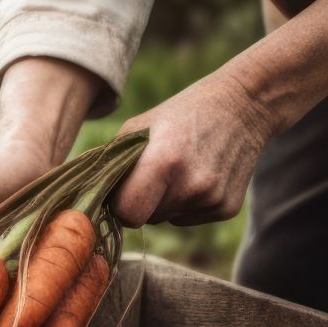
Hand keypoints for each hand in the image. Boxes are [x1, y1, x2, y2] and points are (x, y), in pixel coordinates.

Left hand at [111, 0, 327, 226]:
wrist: (243, 106)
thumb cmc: (180, 114)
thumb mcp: (139, 128)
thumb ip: (112, 164)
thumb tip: (84, 198)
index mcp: (165, 161)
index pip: (128, 214)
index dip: (121, 204)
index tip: (122, 189)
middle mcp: (191, 185)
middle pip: (146, 219)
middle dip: (141, 202)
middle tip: (153, 172)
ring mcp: (212, 200)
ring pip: (166, 220)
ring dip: (164, 202)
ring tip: (179, 168)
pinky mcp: (227, 209)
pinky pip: (188, 218)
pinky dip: (186, 203)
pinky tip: (198, 174)